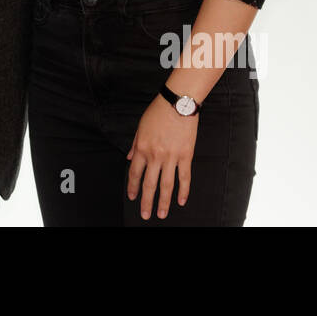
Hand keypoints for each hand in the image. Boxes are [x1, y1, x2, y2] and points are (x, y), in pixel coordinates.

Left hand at [127, 94, 197, 219]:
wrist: (178, 103)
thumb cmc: (159, 111)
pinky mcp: (186, 156)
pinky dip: (183, 191)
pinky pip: (184, 177)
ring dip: (163, 202)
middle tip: (145, 214)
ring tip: (161, 214)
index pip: (135, 173)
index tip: (132, 197)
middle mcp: (155, 155)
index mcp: (142, 147)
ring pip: (166, 185)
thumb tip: (130, 158)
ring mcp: (171, 157)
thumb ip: (135, 144)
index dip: (133, 187)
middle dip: (146, 201)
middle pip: (149, 184)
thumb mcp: (141, 126)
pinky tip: (181, 201)